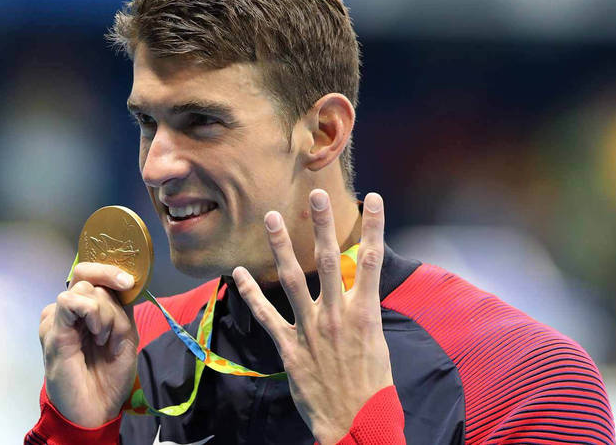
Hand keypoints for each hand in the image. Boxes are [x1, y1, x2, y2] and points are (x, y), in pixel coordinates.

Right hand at [38, 262, 139, 426]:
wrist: (96, 408)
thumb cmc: (110, 376)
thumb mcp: (125, 335)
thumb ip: (121, 308)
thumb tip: (121, 283)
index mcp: (87, 311)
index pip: (93, 275)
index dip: (110, 270)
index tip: (129, 281)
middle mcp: (70, 312)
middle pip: (87, 275)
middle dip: (110, 282)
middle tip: (124, 295)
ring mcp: (59, 319)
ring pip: (84, 288)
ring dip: (105, 311)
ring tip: (106, 338)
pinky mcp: (52, 329)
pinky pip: (69, 300)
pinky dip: (90, 312)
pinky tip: (96, 334)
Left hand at [231, 190, 392, 443]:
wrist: (356, 422)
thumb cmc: (372, 385)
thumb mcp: (377, 343)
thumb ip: (363, 312)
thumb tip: (357, 289)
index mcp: (364, 312)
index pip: (371, 260)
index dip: (374, 227)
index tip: (374, 199)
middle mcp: (336, 314)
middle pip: (328, 259)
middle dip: (322, 224)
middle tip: (316, 194)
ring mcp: (311, 328)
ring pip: (292, 278)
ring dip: (280, 246)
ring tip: (270, 218)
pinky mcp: (290, 347)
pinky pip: (267, 315)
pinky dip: (250, 293)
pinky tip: (238, 273)